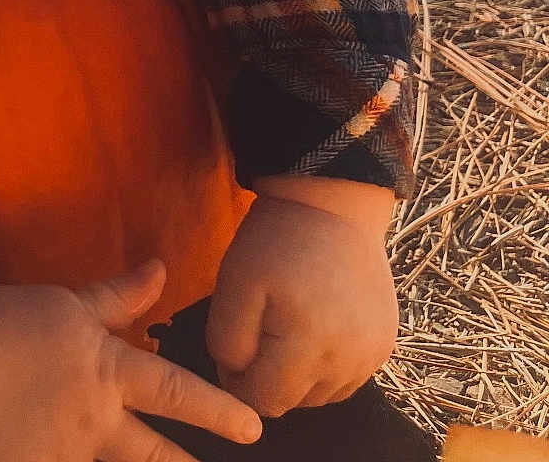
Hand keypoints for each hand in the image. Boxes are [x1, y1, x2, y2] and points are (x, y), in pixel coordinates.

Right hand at [0, 258, 262, 461]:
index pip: (176, 393)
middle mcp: (96, 422)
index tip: (253, 427)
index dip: (218, 410)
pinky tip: (68, 461)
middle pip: (156, 455)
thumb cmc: (9, 322)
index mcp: (106, 373)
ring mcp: (66, 455)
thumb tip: (160, 269)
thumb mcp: (68, 303)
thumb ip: (118, 297)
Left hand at [206, 192, 398, 416]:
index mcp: (309, 341)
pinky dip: (322, 367)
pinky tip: (310, 330)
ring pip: (320, 396)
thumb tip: (234, 380)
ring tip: (284, 327)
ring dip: (295, 376)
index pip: (264, 400)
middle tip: (256, 332)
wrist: (333, 207)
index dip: (237, 381)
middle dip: (266, 379)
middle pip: (293, 403)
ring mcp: (372, 356)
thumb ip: (227, 340)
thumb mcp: (234, 282)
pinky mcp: (384, 348)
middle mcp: (349, 359)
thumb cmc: (275, 242)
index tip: (231, 348)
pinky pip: (345, 381)